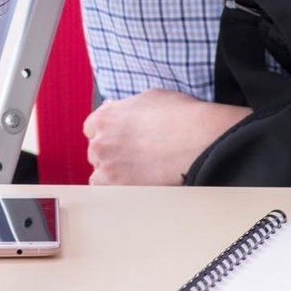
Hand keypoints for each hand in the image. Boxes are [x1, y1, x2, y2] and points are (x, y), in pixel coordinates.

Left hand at [83, 89, 250, 185]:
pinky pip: (107, 192)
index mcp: (105, 117)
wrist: (198, 139)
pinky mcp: (120, 187)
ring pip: (99, 173)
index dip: (106, 133)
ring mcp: (109, 166)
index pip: (91, 128)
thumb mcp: (148, 97)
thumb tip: (120, 111)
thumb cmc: (181, 115)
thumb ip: (126, 108)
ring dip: (112, 173)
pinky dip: (118, 190)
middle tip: (132, 156)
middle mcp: (102, 142)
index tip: (116, 138)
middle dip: (110, 153)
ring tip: (136, 173)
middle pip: (96, 151)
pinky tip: (134, 185)